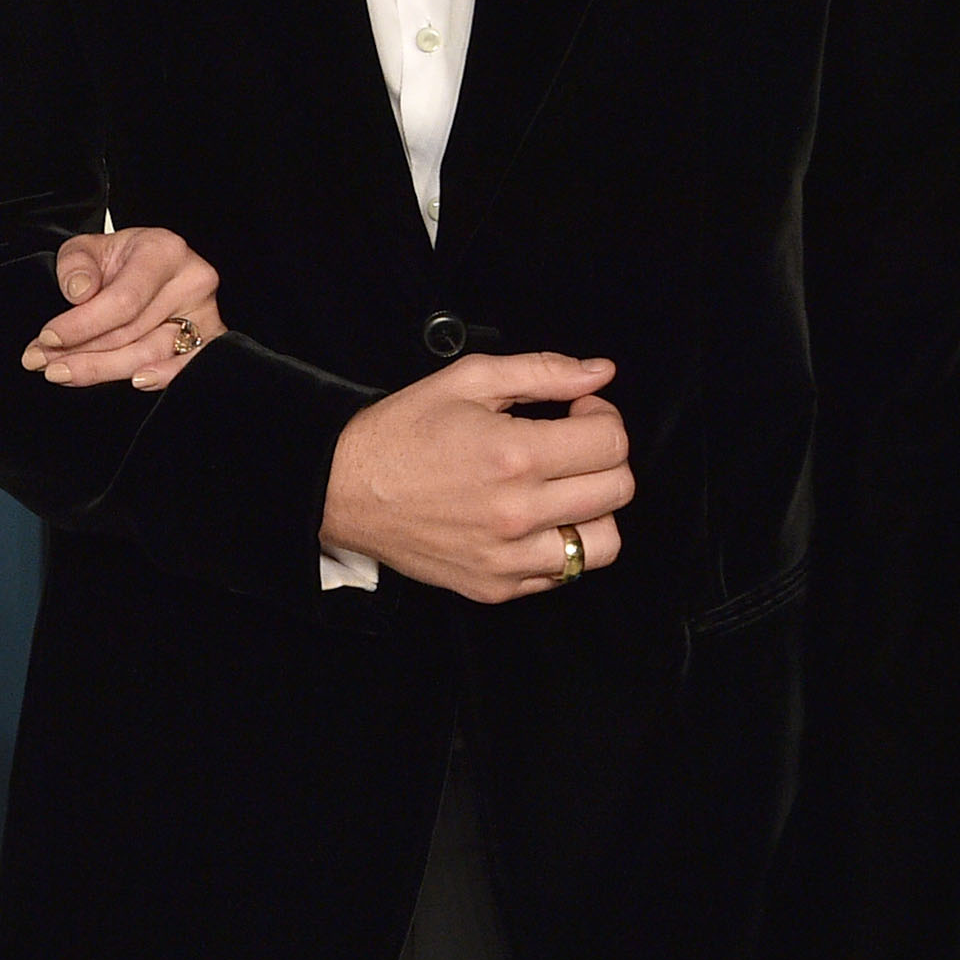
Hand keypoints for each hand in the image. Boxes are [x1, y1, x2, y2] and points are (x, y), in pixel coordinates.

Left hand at [24, 228, 223, 393]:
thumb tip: (80, 292)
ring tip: (62, 372)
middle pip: (132, 333)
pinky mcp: (209, 339)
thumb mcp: (88, 248)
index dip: (83, 325)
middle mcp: (191, 281)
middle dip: (80, 352)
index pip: (123, 301)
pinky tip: (135, 382)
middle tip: (41, 362)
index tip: (47, 338)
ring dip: (101, 369)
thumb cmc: (120, 258)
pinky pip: (186, 367)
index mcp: (164, 251)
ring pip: (150, 355)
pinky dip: (163, 377)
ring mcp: (204, 314)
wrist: (148, 264)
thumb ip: (77, 265)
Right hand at [319, 352, 630, 602]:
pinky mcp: (496, 588)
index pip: (611, 442)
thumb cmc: (401, 432)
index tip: (578, 412)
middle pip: (618, 490)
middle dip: (606, 458)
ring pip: (604, 544)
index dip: (603, 417)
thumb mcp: (468, 380)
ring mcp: (508, 558)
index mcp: (515, 454)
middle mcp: (518, 512)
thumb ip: (542, 371)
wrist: (342, 489)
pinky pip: (563, 575)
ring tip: (563, 490)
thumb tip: (600, 372)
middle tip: (572, 444)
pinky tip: (533, 520)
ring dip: (595, 510)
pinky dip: (560, 546)